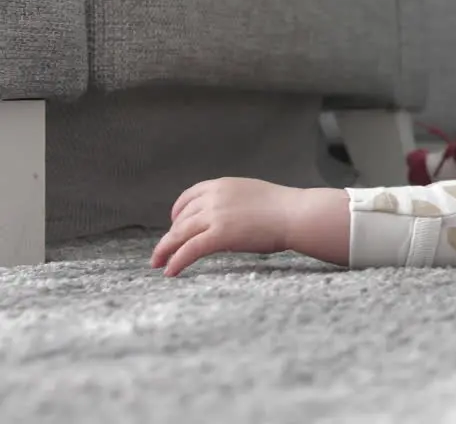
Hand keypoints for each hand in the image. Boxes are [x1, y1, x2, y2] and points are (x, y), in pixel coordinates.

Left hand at [151, 177, 300, 276]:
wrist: (296, 214)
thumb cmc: (283, 208)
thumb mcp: (252, 195)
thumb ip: (233, 203)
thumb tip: (227, 219)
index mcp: (222, 185)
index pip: (188, 197)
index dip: (177, 212)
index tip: (175, 224)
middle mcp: (214, 197)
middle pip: (181, 218)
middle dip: (169, 236)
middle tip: (161, 251)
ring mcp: (215, 215)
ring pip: (179, 234)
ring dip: (165, 250)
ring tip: (158, 263)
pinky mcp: (219, 234)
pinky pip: (189, 250)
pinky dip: (177, 261)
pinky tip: (171, 272)